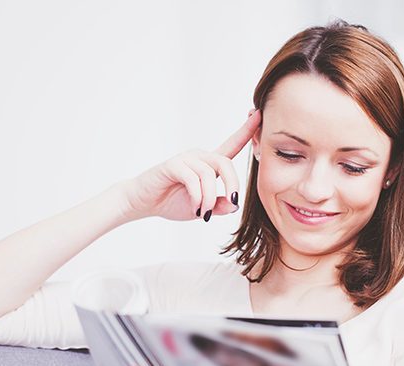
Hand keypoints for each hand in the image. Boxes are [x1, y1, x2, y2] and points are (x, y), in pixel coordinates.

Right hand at [119, 109, 260, 221]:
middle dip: (232, 184)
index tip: (260, 114)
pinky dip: (197, 197)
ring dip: (209, 198)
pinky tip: (195, 209)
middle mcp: (199, 157)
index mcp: (208, 165)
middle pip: (225, 163)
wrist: (142, 203)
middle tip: (232, 202)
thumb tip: (234, 205)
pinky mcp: (172, 165)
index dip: (246, 130)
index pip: (232, 145)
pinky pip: (193, 179)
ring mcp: (186, 159)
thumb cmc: (171, 201)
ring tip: (203, 213)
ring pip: (208, 175)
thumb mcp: (202, 208)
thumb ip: (218, 206)